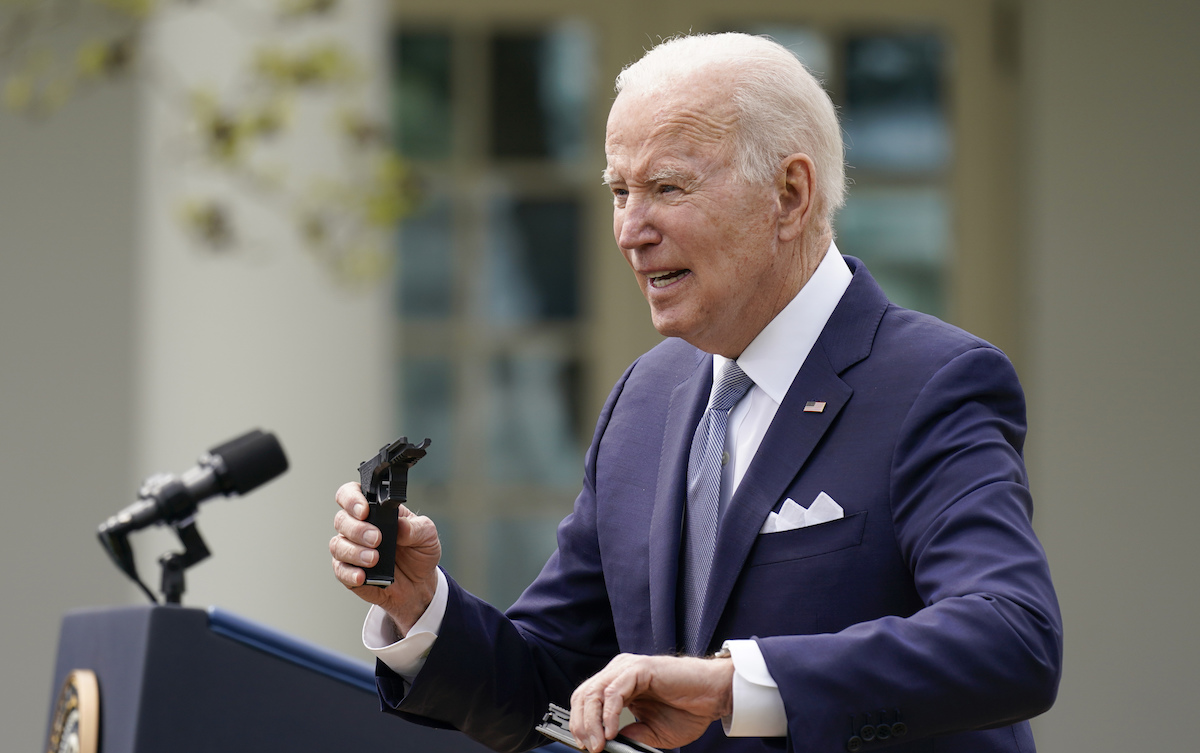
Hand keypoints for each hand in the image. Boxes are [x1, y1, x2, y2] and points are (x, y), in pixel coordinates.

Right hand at [330, 482, 440, 633]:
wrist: (420, 583)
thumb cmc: (419, 552)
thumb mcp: (427, 535)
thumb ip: (415, 527)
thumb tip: (400, 525)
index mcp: (375, 510)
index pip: (351, 494)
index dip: (352, 499)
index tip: (364, 511)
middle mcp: (358, 527)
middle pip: (342, 520)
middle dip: (357, 529)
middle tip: (376, 539)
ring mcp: (351, 549)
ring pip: (338, 545)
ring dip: (354, 551)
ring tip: (374, 558)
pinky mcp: (348, 571)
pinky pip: (340, 570)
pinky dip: (349, 573)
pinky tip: (362, 576)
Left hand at [568, 653, 734, 752]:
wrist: (714, 697)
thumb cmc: (689, 710)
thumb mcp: (651, 733)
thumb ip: (629, 735)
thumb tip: (607, 743)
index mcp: (619, 685)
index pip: (586, 700)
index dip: (580, 723)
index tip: (585, 746)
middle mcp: (619, 673)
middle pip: (584, 695)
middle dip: (581, 724)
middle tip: (589, 748)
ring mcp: (628, 668)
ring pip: (595, 692)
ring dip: (591, 721)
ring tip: (598, 744)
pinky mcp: (640, 668)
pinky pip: (615, 691)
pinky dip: (609, 713)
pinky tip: (612, 730)